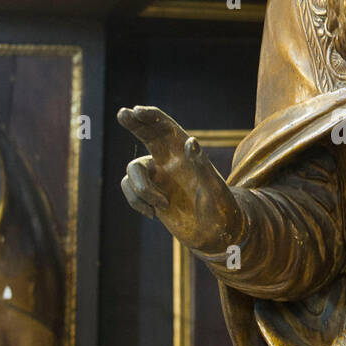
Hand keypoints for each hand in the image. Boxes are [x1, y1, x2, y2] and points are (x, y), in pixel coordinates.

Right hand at [118, 105, 243, 253]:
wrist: (217, 234)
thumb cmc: (222, 209)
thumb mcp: (215, 187)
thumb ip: (201, 165)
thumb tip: (190, 141)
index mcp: (187, 154)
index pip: (166, 127)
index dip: (151, 117)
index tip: (137, 110)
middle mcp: (170, 161)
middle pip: (146, 134)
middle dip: (134, 123)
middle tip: (123, 114)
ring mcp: (159, 177)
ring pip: (132, 169)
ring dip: (141, 189)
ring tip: (163, 205)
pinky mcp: (151, 194)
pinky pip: (131, 190)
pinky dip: (136, 202)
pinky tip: (154, 214)